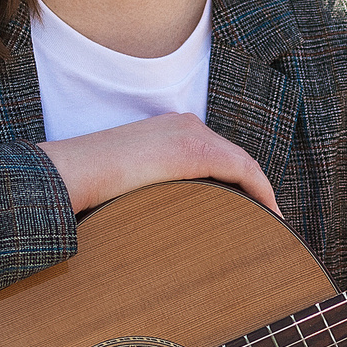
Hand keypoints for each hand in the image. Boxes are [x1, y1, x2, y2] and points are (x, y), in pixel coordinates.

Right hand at [39, 112, 279, 216]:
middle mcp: (184, 124)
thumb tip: (162, 222)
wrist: (72, 173)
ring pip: (242, 162)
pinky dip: (261, 191)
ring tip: (274, 221)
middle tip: (270, 217)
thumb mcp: (129, 182)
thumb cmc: (89, 186)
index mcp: (168, 130)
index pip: (214, 154)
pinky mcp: (193, 150)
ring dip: (262, 192)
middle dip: (254, 187)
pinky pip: (242, 169)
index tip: (248, 208)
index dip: (238, 181)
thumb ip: (152, 188)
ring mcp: (190, 133)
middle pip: (233, 157)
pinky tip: (271, 214)